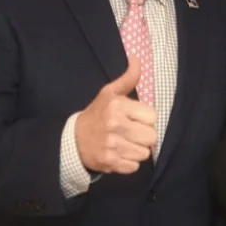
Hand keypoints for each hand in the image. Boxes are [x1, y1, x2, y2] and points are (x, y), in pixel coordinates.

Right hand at [75, 56, 157, 173]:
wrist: (72, 140)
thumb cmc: (96, 115)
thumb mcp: (109, 93)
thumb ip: (128, 78)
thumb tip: (137, 58)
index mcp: (118, 106)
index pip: (153, 116)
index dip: (145, 119)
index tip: (135, 119)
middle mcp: (116, 125)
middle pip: (152, 136)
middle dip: (143, 136)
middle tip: (131, 133)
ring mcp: (113, 145)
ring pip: (145, 153)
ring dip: (137, 150)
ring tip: (124, 144)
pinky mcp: (110, 163)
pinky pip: (135, 166)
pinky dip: (129, 163)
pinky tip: (119, 154)